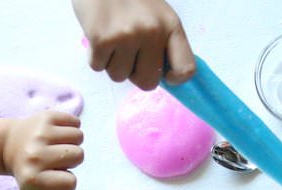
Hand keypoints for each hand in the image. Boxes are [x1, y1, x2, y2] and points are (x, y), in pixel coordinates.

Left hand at [3, 111, 83, 189]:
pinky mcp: (44, 117)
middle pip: (78, 156)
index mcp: (33, 178)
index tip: (58, 177)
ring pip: (78, 137)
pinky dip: (71, 127)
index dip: (68, 181)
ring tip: (58, 146)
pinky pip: (75, 122)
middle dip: (72, 159)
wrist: (8, 145)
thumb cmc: (29, 171)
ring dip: (72, 142)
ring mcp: (40, 134)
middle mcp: (36, 155)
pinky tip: (58, 134)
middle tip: (57, 159)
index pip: (71, 182)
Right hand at [73, 0, 195, 89]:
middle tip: (128, 53)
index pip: (185, 69)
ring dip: (112, 63)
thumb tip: (161, 76)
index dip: (175, 79)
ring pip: (119, 76)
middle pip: (148, 83)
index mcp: (171, 25)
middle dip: (135, 74)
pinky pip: (98, 67)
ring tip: (111, 38)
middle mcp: (152, 31)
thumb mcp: (155, 14)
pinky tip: (98, 35)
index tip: (165, 75)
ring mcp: (127, 36)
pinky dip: (95, 56)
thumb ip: (162, 42)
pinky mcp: (101, 39)